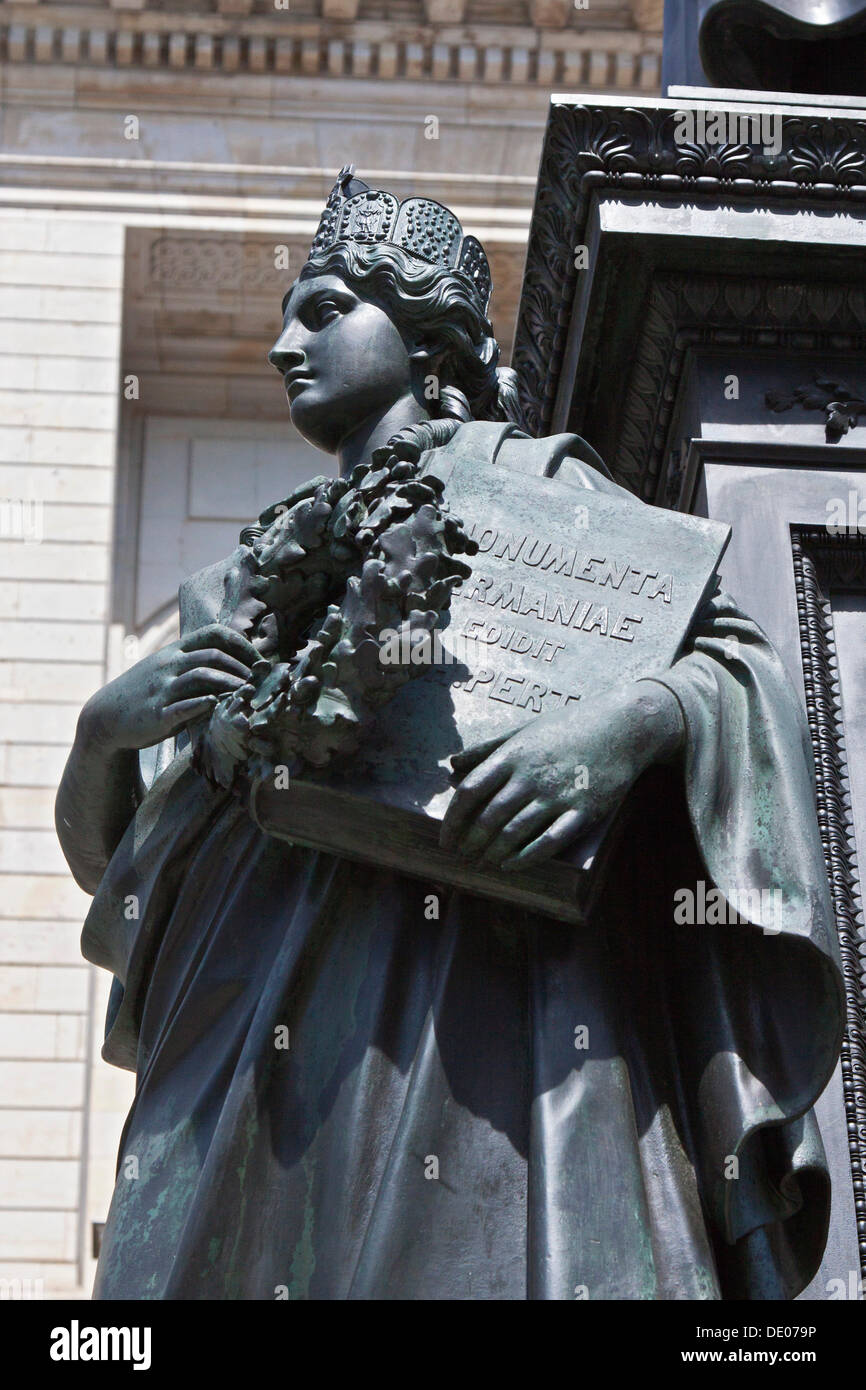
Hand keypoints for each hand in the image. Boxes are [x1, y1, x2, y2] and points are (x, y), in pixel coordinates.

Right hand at [81, 623, 261, 753]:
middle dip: (242, 667)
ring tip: (250, 693)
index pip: (212, 634)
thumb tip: (232, 660)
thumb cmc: (145, 692)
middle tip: (261, 680)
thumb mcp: (165, 669)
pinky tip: (217, 704)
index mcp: (174, 652)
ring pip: (201, 677)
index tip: (259, 660)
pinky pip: (183, 706)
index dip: (240, 644)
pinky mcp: (157, 714)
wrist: (106, 716)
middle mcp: (169, 666)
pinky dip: (202, 704)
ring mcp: (162, 689)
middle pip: (211, 655)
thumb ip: (192, 661)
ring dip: (230, 684)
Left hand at [440, 680, 683, 870]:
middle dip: (471, 841)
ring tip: (483, 862)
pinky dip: (526, 858)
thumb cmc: (569, 726)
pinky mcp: (583, 811)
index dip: (453, 819)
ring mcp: (558, 795)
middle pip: (489, 817)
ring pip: (515, 832)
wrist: (622, 727)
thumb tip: (454, 764)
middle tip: (462, 855)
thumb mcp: (524, 730)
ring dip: (494, 852)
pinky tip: (511, 865)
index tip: (445, 837)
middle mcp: (531, 776)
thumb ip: (488, 749)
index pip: (471, 791)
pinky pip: (549, 842)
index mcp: (514, 755)